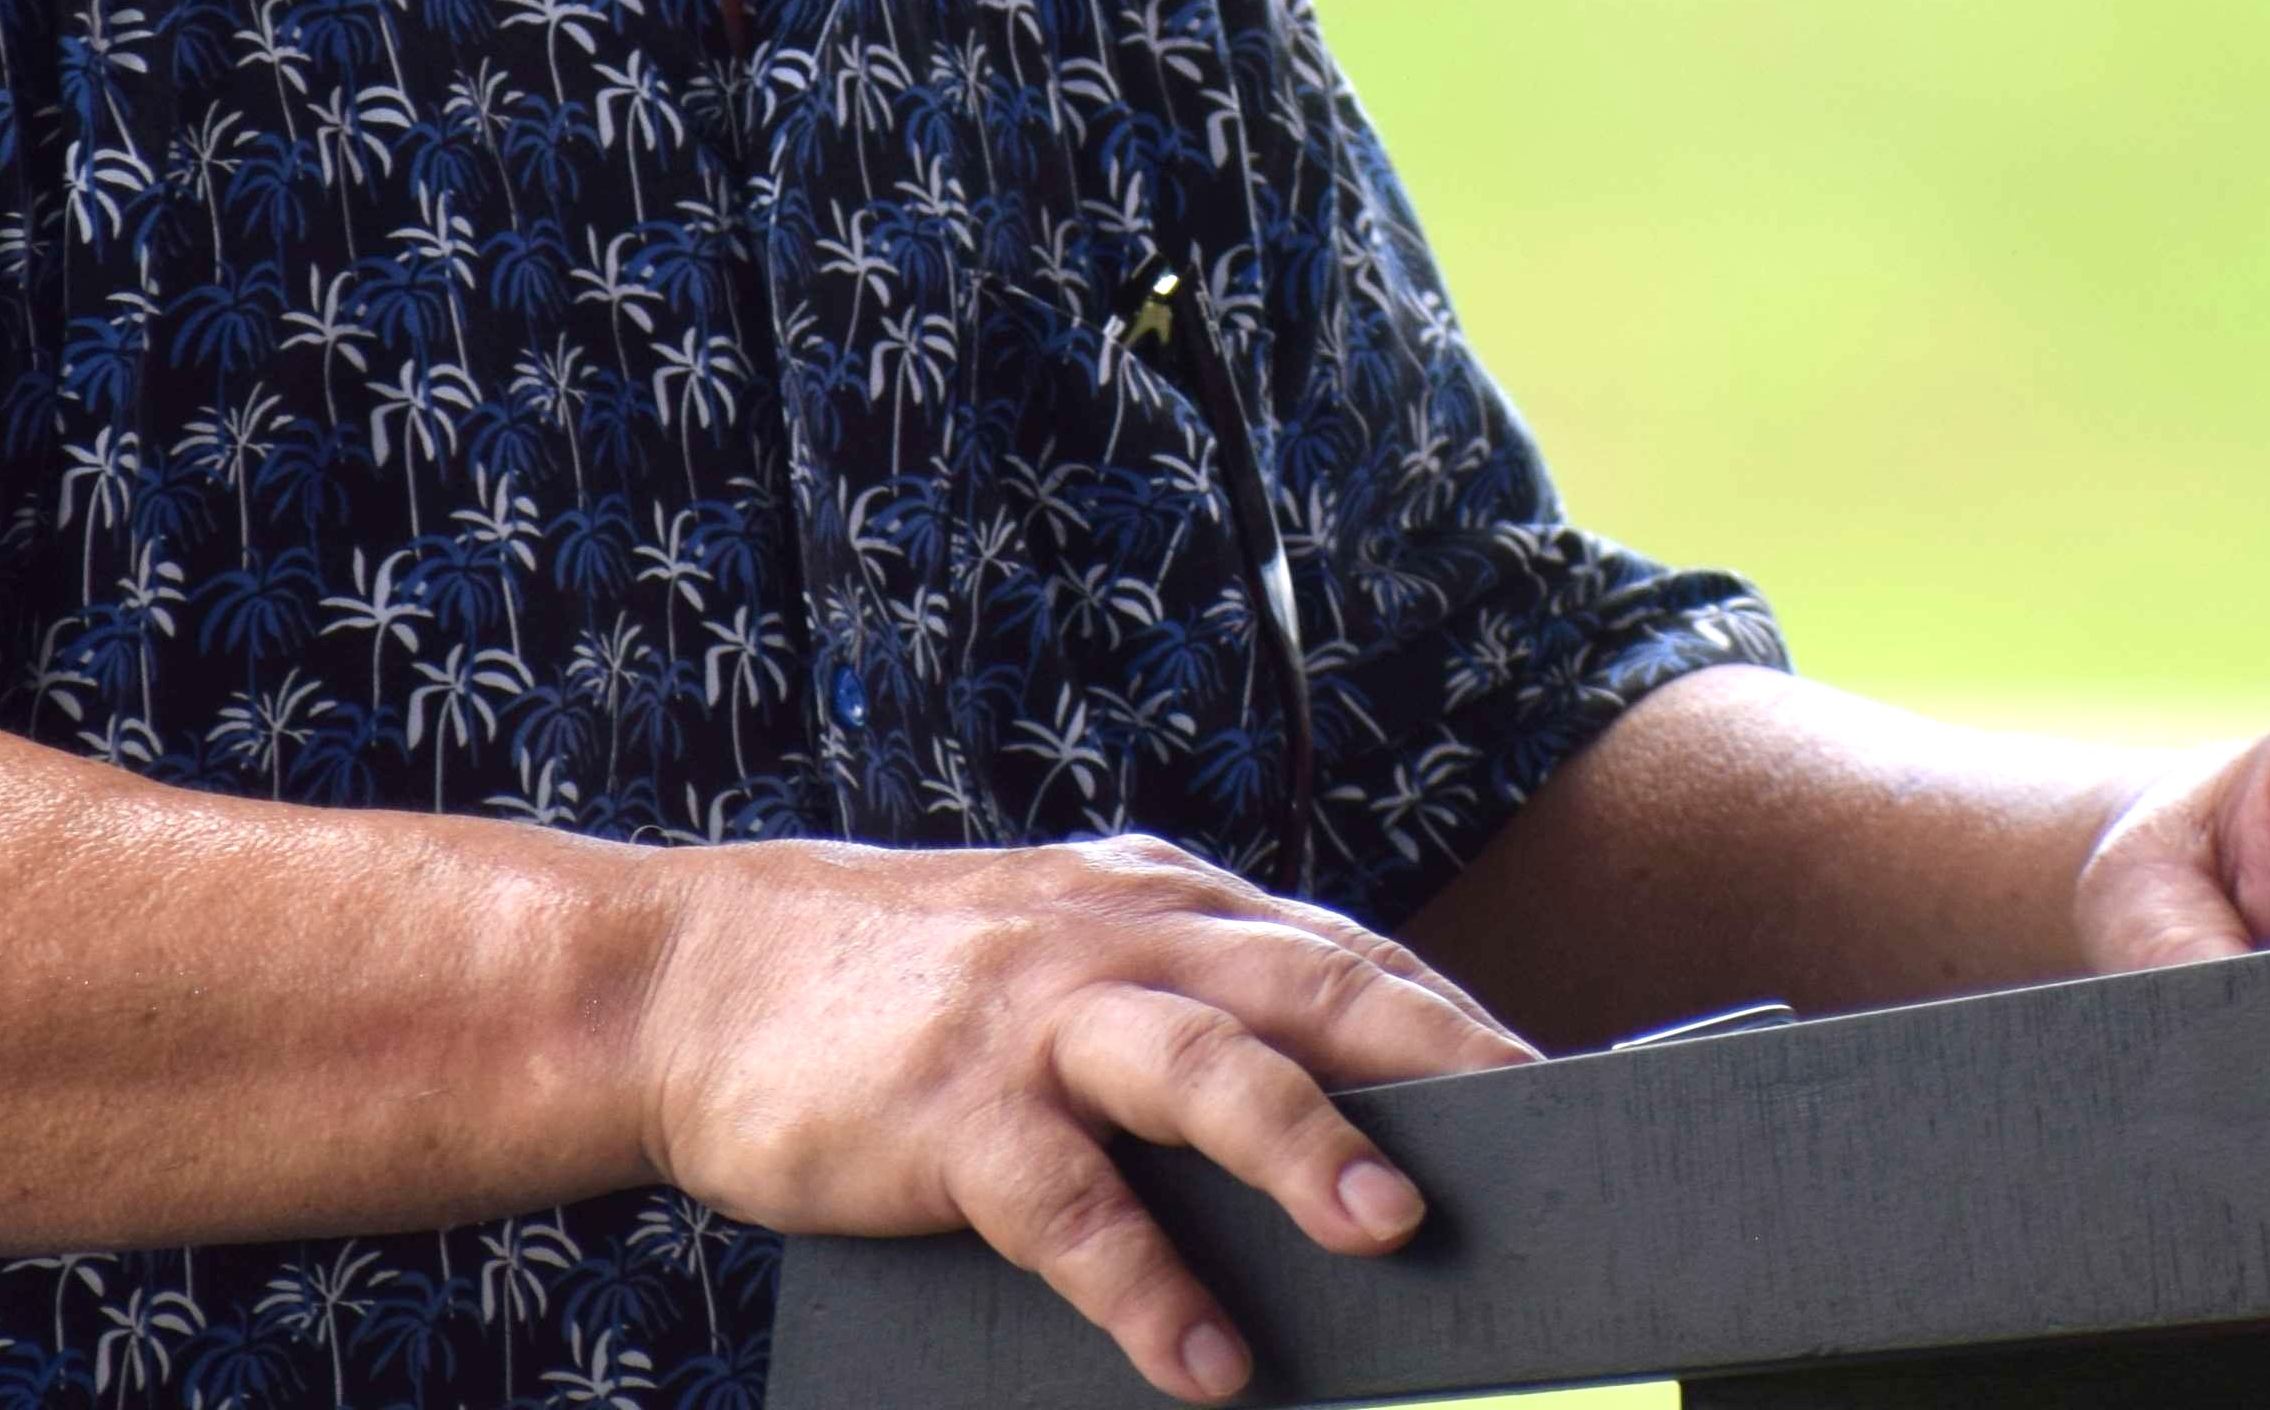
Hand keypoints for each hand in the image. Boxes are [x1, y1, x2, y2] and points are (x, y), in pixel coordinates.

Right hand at [631, 831, 1532, 1400]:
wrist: (692, 976)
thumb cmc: (908, 990)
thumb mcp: (1067, 953)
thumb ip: (1194, 1007)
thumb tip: (1356, 1122)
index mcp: (1165, 906)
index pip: (1343, 956)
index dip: (1458, 1020)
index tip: (1578, 1092)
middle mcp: (1120, 942)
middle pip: (1310, 984)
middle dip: (1435, 1050)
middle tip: (1546, 1127)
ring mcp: (1035, 1023)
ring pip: (1201, 1067)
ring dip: (1303, 1144)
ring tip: (1391, 1228)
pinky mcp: (951, 1115)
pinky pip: (1069, 1205)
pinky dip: (1143, 1285)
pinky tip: (1202, 1364)